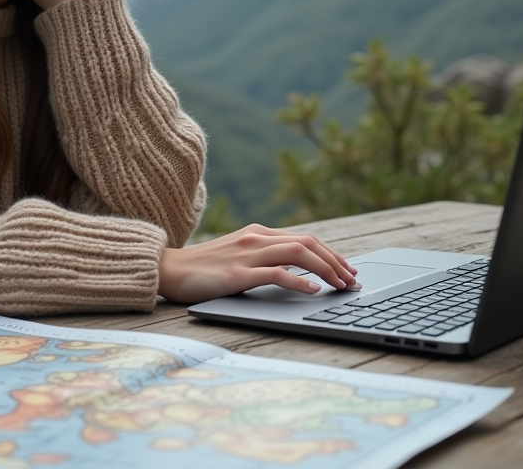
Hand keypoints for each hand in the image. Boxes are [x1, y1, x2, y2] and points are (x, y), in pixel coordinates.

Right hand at [157, 224, 360, 304]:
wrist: (169, 270)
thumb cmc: (204, 268)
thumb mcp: (238, 255)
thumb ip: (263, 256)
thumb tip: (297, 271)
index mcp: (258, 232)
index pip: (305, 238)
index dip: (331, 253)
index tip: (347, 269)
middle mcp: (256, 238)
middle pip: (307, 243)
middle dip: (335, 261)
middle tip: (352, 280)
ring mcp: (247, 254)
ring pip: (298, 254)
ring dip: (325, 269)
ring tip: (341, 285)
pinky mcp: (238, 273)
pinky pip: (276, 273)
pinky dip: (299, 281)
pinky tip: (313, 290)